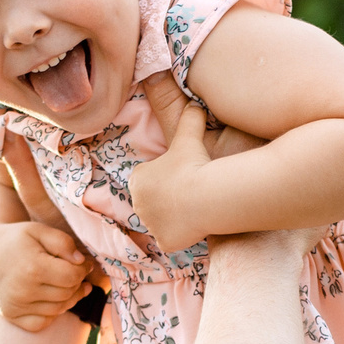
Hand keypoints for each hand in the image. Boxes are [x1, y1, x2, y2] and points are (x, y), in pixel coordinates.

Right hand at [0, 170, 100, 332]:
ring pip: (58, 309)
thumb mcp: (40, 230)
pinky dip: (51, 313)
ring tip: (66, 283)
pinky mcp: (11, 315)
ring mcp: (16, 306)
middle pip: (67, 294)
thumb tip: (82, 262)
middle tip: (75, 272)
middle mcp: (23, 291)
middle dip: (76, 283)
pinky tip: (50, 297)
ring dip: (67, 298)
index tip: (83, 263)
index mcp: (32, 268)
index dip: (83, 270)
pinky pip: (42, 322)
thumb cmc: (18, 239)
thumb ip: (63, 243)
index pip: (72, 277)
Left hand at [128, 73, 214, 248]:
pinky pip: (172, 240)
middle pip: (153, 202)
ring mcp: (150, 225)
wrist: (205, 195)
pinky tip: (196, 226)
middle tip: (189, 194)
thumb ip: (190, 117)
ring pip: (162, 222)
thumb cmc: (193, 164)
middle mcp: (138, 204)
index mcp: (138, 178)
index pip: (149, 179)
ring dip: (174, 218)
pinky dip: (182, 236)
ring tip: (194, 210)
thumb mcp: (190, 135)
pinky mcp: (165, 242)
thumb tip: (196, 102)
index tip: (182, 176)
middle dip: (167, 200)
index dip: (166, 178)